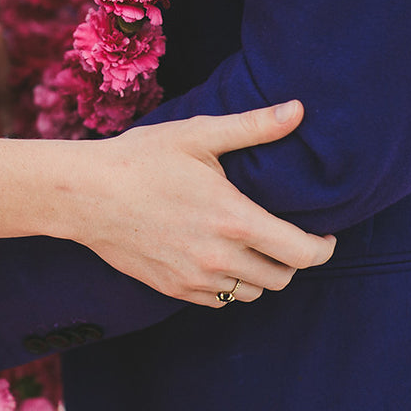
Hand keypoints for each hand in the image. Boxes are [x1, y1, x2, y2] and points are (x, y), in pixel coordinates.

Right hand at [76, 100, 335, 307]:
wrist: (84, 194)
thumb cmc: (141, 158)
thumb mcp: (198, 135)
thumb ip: (254, 127)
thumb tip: (299, 109)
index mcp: (234, 220)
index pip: (303, 254)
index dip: (324, 248)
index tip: (325, 236)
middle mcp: (219, 258)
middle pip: (282, 278)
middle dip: (292, 259)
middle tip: (285, 235)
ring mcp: (194, 279)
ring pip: (252, 294)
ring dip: (261, 274)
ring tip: (252, 246)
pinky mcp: (172, 289)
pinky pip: (219, 300)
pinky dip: (229, 285)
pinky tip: (219, 258)